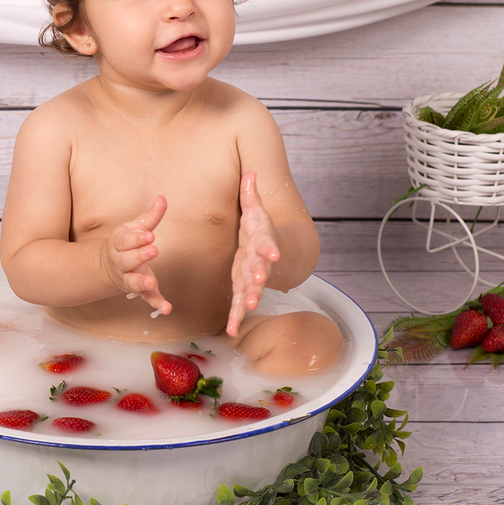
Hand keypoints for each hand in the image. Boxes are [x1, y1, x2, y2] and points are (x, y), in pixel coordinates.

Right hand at [101, 195, 171, 314]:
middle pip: (127, 260)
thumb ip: (150, 216)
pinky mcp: (139, 290)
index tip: (150, 235)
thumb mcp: (134, 227)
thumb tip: (162, 198)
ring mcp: (128, 278)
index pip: (126, 241)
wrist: (109, 266)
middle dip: (139, 255)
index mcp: (119, 244)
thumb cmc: (125, 243)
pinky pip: (147, 297)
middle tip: (153, 250)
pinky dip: (156, 303)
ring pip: (132, 281)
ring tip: (152, 282)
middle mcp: (121, 263)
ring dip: (141, 282)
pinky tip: (166, 309)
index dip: (137, 239)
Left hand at [227, 172, 280, 336]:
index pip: (267, 244)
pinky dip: (235, 318)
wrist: (272, 251)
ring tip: (247, 309)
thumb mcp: (255, 210)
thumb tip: (251, 173)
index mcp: (262, 241)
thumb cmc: (260, 229)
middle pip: (260, 270)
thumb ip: (251, 195)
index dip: (270, 249)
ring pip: (251, 290)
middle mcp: (260, 261)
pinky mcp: (244, 289)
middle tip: (258, 286)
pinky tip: (231, 331)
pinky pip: (239, 305)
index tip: (272, 255)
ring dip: (249, 299)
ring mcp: (253, 277)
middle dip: (259, 278)